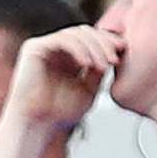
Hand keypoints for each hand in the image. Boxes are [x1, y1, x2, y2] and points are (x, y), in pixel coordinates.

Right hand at [9, 25, 124, 132]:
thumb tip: (116, 50)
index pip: (91, 39)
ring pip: (76, 33)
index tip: (122, 52)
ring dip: (94, 47)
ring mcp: (44, 47)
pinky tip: (87, 63)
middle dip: (104, 43)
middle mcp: (55, 50)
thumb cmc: (59, 114)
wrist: (37, 125)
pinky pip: (62, 39)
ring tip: (103, 65)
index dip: (108, 42)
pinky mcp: (34, 48)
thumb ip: (100, 69)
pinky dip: (79, 48)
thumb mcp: (89, 89)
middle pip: (86, 32)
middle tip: (114, 59)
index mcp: (68, 57)